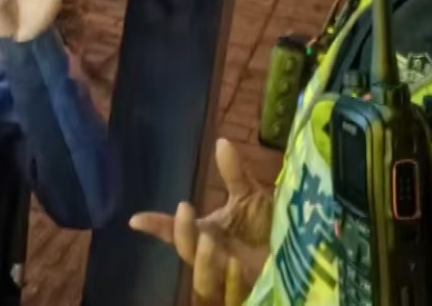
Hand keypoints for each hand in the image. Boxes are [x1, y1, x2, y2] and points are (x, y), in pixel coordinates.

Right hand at [128, 139, 272, 304]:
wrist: (295, 249)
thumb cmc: (265, 225)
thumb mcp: (249, 196)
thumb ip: (233, 174)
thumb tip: (221, 141)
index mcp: (206, 234)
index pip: (175, 232)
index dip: (156, 226)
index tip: (135, 219)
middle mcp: (211, 256)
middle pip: (185, 252)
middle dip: (181, 233)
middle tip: (185, 209)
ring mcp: (226, 276)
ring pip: (201, 279)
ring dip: (202, 261)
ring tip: (209, 241)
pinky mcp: (245, 290)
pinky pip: (230, 294)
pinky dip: (229, 280)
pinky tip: (235, 265)